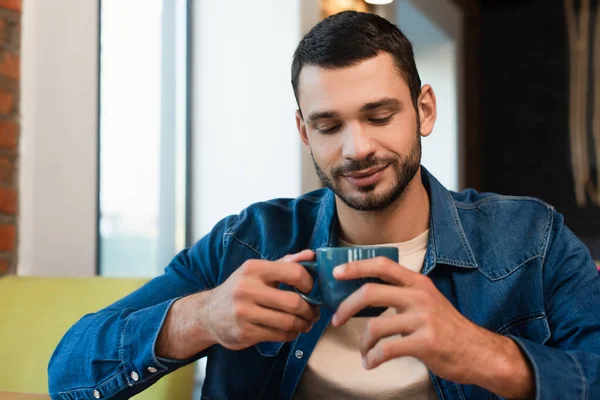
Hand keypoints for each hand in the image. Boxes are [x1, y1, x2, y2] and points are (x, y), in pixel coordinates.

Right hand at [201, 250, 319, 350]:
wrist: (208, 313)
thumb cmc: (240, 288)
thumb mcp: (258, 270)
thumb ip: (286, 262)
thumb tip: (311, 255)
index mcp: (254, 269)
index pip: (294, 273)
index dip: (310, 283)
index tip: (312, 290)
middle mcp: (247, 289)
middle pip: (294, 303)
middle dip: (310, 310)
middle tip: (314, 313)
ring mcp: (244, 312)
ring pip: (288, 322)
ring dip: (303, 325)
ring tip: (305, 323)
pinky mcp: (244, 332)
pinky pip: (278, 336)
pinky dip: (291, 335)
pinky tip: (291, 331)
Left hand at [331, 257, 533, 398]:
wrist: (478, 352)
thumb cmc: (447, 327)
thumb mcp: (426, 300)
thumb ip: (400, 294)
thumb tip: (363, 296)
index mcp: (417, 282)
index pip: (382, 265)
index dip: (356, 266)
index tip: (336, 273)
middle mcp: (419, 296)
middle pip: (370, 292)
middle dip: (346, 306)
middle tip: (337, 319)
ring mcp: (423, 319)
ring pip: (375, 326)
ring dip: (362, 343)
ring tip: (364, 352)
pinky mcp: (425, 343)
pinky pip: (386, 349)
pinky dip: (373, 358)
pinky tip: (371, 363)